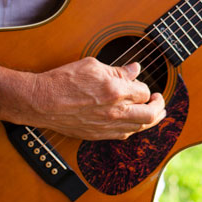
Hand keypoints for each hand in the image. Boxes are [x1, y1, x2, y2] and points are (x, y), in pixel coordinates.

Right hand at [25, 57, 165, 139]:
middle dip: (159, 106)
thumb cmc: (63, 81)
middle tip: (159, 100)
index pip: (143, 91)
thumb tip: (135, 69)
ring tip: (156, 114)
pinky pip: (124, 135)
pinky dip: (134, 129)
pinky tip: (134, 123)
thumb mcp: (92, 66)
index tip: (139, 82)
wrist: (41, 102)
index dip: (144, 86)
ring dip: (151, 120)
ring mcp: (107, 126)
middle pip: (150, 114)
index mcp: (115, 91)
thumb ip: (117, 70)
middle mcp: (115, 112)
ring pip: (139, 128)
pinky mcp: (98, 135)